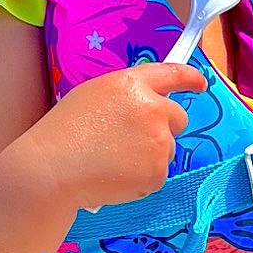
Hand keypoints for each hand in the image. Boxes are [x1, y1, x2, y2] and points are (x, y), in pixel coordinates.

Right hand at [13, 63, 205, 211]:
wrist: (52, 169)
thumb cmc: (63, 132)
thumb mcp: (93, 95)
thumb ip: (125, 96)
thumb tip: (145, 106)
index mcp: (132, 84)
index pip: (172, 74)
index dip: (190, 79)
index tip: (200, 85)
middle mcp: (153, 109)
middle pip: (178, 117)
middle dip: (164, 127)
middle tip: (134, 140)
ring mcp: (158, 142)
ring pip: (167, 149)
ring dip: (150, 155)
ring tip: (113, 161)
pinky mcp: (157, 172)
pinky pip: (157, 174)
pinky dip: (142, 178)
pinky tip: (115, 176)